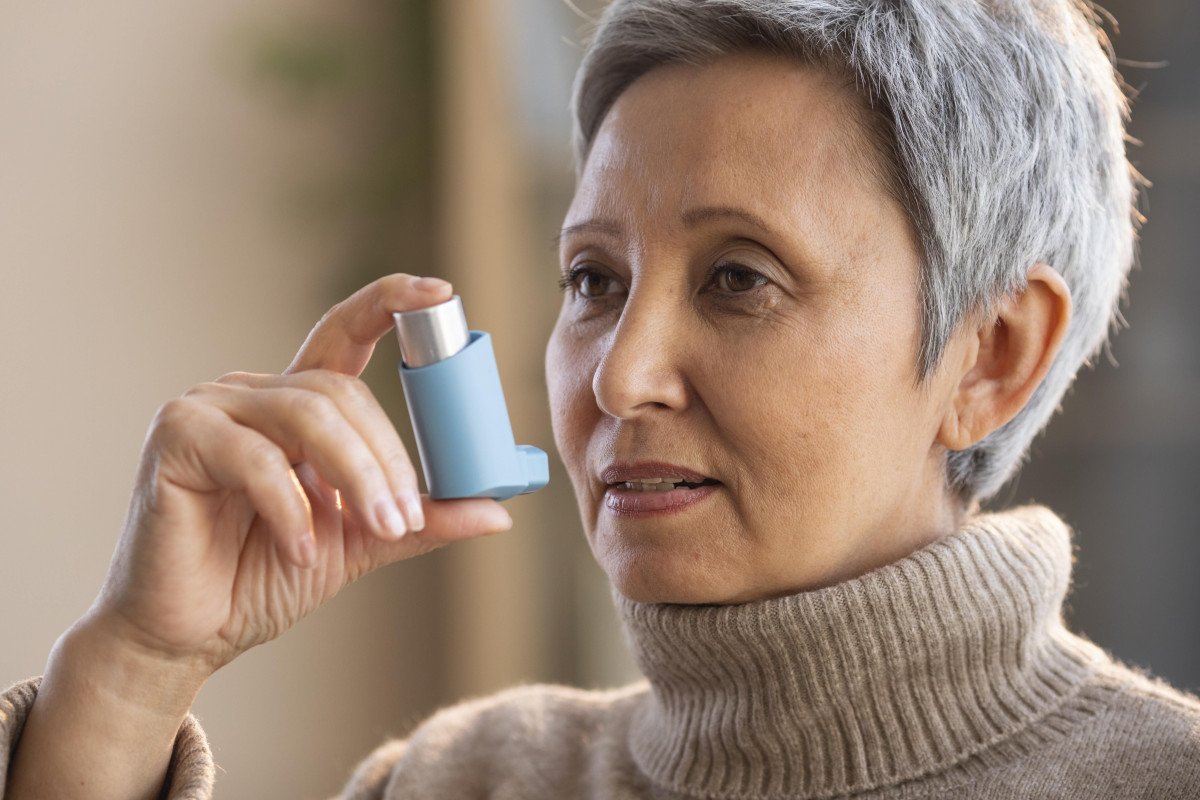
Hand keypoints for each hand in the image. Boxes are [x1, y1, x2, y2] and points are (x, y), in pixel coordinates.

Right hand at [91, 273, 512, 676]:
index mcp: (297, 404)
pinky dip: (292, 509)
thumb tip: (498, 510)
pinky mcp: (176, 438)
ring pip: (307, 415)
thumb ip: (419, 519)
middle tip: (406, 517)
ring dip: (357, 476)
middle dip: (387, 456)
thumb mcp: (361, 542)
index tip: (442, 294)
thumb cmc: (262, 576)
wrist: (189, 633)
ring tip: (377, 530)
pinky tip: (304, 550)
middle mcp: (252, 392)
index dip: (391, 302)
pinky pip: (255, 459)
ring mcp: (208, 408)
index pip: (346, 333)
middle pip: (341, 391)